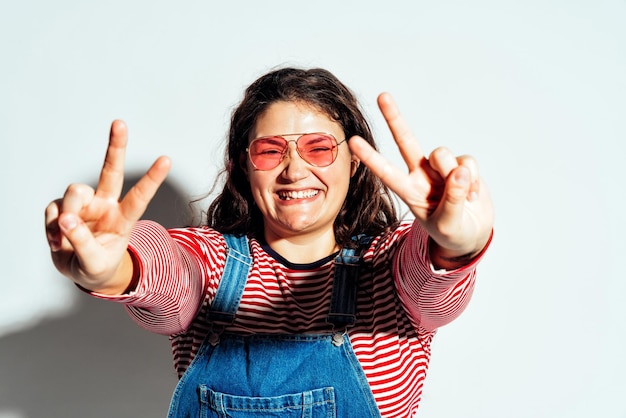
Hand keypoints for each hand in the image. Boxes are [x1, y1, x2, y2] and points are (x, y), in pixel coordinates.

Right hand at [45, 120, 170, 292]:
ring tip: (66, 239)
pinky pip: (53, 210)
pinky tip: (59, 239)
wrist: (80, 271)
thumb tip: (67, 219)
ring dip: (68, 214)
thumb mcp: (94, 264)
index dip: (152, 178)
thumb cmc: (97, 266)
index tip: (166, 159)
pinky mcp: (62, 207)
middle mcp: (105, 204)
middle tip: (120, 123)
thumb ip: (82, 243)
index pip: (140, 197)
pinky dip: (52, 228)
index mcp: (123, 218)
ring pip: (74, 192)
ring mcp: (84, 204)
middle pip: (111, 171)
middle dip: (115, 146)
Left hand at [349, 93, 493, 267]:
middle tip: (382, 96)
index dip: (370, 157)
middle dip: (394, 118)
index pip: (386, 172)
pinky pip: (467, 161)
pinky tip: (472, 195)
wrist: (471, 234)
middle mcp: (421, 174)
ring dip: (456, 175)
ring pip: (443, 154)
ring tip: (462, 198)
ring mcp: (440, 168)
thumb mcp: (448, 225)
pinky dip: (473, 180)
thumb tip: (458, 171)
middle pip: (406, 141)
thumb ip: (452, 200)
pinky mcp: (461, 164)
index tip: (352, 142)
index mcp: (409, 191)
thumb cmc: (452, 232)